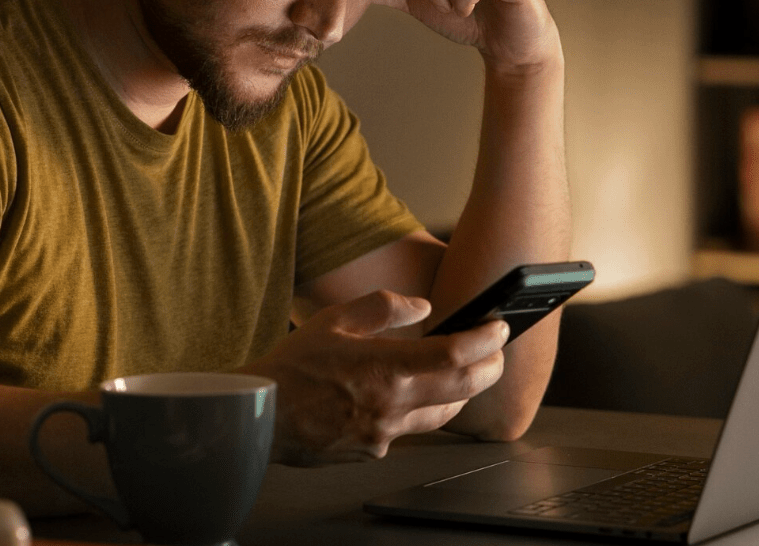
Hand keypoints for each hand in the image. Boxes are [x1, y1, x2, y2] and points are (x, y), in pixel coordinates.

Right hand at [240, 290, 508, 465]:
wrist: (260, 415)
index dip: (485, 340)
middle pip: (464, 389)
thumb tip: (422, 307)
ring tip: (463, 371)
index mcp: (384, 368)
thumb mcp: (334, 319)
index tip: (498, 328)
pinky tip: (408, 395)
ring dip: (461, 392)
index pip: (455, 355)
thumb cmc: (291, 367)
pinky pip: (410, 430)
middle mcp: (391, 405)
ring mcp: (385, 434)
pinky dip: (418, 410)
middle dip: (490, 367)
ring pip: (444, 414)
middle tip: (495, 351)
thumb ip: (383, 308)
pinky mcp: (375, 451)